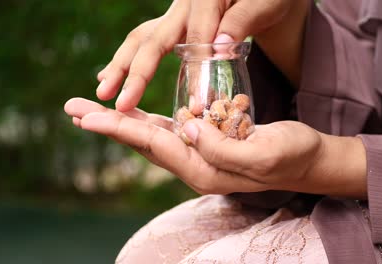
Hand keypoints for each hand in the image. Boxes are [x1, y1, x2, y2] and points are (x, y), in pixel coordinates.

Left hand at [64, 98, 366, 197]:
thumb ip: (221, 146)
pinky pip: (169, 128)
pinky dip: (146, 119)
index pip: (154, 145)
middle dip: (107, 124)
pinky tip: (132, 111)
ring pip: (151, 134)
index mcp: (204, 169)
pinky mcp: (206, 140)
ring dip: (120, 120)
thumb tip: (187, 128)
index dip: (121, 129)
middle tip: (74, 110)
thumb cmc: (291, 155)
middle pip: (142, 140)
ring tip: (90, 110)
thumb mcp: (262, 153)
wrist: (308, 161)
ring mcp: (198, 152)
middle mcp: (194, 163)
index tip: (88, 118)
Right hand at [95, 0, 295, 111]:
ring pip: (143, 38)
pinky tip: (113, 73)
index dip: (193, 73)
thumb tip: (217, 48)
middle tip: (117, 103)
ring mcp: (176, 12)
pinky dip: (131, 57)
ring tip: (104, 89)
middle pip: (152, 38)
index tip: (193, 105)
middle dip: (133, 72)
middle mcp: (183, 4)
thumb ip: (241, 21)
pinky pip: (148, 38)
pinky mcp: (175, 21)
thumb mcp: (265, 2)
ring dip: (121, 65)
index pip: (195, 40)